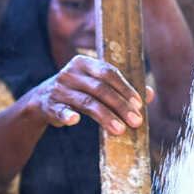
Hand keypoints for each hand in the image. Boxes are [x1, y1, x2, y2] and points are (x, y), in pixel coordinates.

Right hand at [28, 54, 153, 134]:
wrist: (43, 99)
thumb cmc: (79, 90)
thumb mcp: (98, 85)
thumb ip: (122, 88)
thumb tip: (150, 94)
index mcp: (84, 63)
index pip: (108, 72)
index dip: (124, 88)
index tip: (139, 104)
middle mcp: (70, 73)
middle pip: (100, 89)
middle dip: (120, 105)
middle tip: (136, 121)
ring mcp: (59, 89)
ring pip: (86, 102)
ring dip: (105, 116)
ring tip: (120, 129)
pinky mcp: (50, 106)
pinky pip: (60, 111)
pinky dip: (67, 115)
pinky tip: (75, 121)